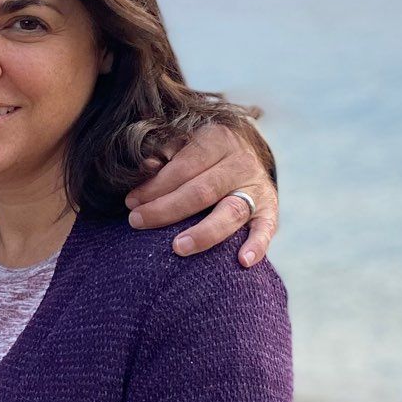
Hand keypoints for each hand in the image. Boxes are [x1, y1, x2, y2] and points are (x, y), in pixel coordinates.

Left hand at [125, 121, 277, 265]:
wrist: (245, 152)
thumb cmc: (203, 152)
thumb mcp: (185, 142)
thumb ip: (165, 154)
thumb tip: (146, 167)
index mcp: (218, 139)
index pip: (183, 166)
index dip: (155, 186)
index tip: (131, 202)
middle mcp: (241, 163)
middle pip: (202, 191)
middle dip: (167, 209)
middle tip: (137, 222)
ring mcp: (257, 188)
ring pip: (231, 211)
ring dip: (204, 232)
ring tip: (178, 247)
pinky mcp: (270, 210)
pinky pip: (266, 229)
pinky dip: (257, 245)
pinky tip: (243, 261)